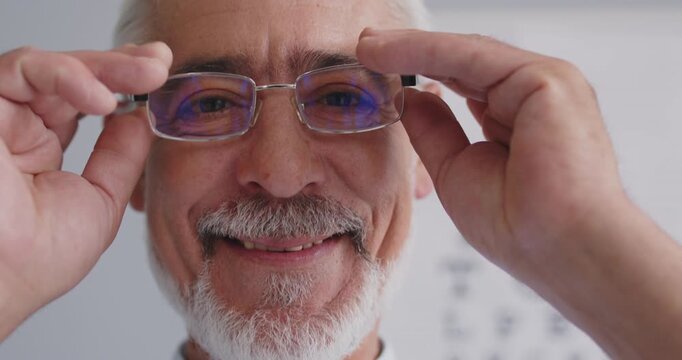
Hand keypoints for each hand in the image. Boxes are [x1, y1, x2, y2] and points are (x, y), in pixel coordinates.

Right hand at [0, 43, 171, 338]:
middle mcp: (19, 128)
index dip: (123, 85)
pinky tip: (104, 98)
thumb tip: (143, 116)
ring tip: (149, 74)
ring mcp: (2, 115)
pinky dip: (68, 76)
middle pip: (75, 79)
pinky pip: (23, 69)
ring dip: (108, 67)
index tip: (160, 78)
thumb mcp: (100, 198)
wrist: (7, 276)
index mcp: (42, 151)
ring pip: (55, 68)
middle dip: (123, 68)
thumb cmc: (39, 258)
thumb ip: (119, 154)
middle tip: (160, 64)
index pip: (85, 102)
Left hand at [359, 29, 622, 280]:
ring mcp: (545, 83)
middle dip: (410, 53)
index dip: (421, 73)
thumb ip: (435, 130)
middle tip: (365, 47)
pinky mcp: (546, 79)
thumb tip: (408, 97)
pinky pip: (472, 58)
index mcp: (522, 119)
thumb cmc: (520, 228)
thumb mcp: (456, 170)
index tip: (377, 70)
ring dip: (410, 47)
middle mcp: (536, 97)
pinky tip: (387, 50)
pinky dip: (426, 51)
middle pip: (464, 63)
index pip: (466, 83)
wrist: (561, 251)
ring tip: (366, 46)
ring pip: (466, 55)